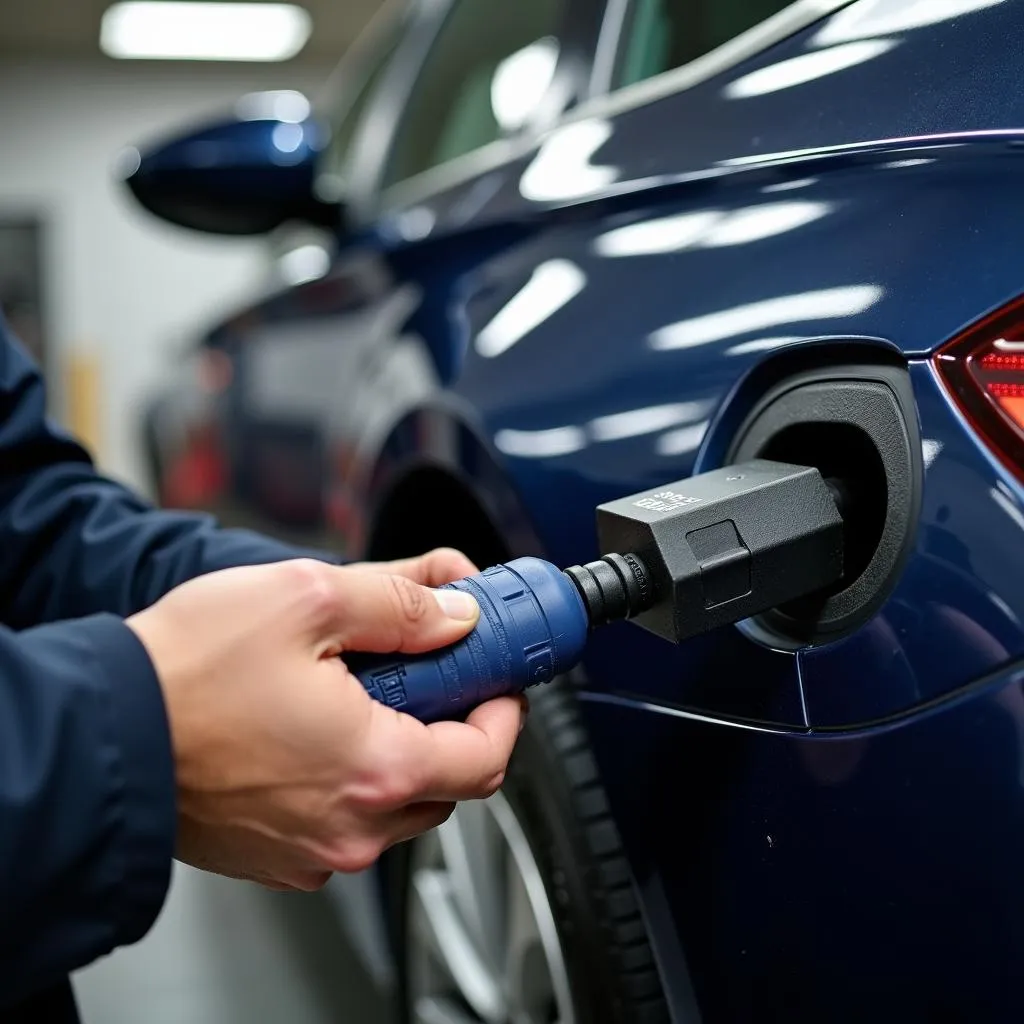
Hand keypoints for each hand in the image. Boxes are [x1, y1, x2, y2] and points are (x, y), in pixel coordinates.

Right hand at [126, 550, 523, 892]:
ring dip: (401, 744)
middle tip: (433, 668)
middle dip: (453, 720)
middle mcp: (352, 827)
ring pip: (398, 801)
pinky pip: (345, 818)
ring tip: (362, 687)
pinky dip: (353, 773)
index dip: (504, 706)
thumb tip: (455, 610)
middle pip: (448, 781)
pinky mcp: (276, 854)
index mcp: (376, 768)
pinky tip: (317, 725)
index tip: (496, 671)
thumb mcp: (309, 599)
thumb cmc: (187, 672)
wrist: (98, 730)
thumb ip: (401, 602)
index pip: (488, 755)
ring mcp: (313, 850)